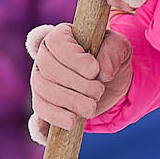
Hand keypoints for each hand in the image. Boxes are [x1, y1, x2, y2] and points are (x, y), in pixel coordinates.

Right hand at [26, 23, 132, 140]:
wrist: (112, 82)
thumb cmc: (112, 58)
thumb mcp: (120, 47)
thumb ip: (113, 51)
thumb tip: (103, 72)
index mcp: (60, 36)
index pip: (55, 42)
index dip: (73, 58)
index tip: (94, 70)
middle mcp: (44, 57)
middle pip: (46, 69)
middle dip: (75, 84)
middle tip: (99, 91)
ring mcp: (40, 82)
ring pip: (42, 92)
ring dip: (69, 102)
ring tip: (91, 107)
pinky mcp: (45, 105)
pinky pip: (39, 114)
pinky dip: (51, 120)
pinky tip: (69, 123)